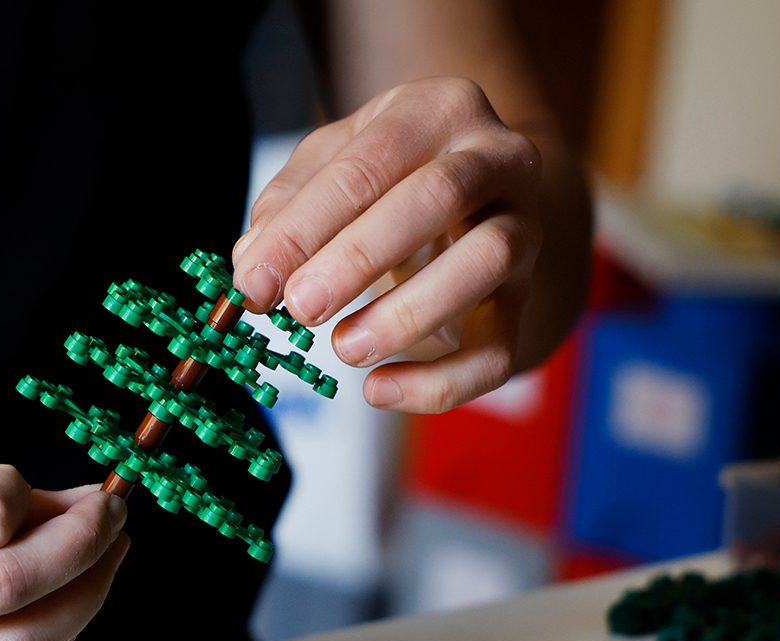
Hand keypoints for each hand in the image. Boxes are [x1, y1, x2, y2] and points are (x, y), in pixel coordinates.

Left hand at [233, 77, 544, 413]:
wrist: (475, 202)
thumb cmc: (390, 177)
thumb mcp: (334, 165)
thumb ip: (288, 208)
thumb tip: (254, 269)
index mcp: (438, 110)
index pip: (372, 160)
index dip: (308, 224)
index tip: (256, 281)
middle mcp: (496, 159)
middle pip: (438, 197)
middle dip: (361, 257)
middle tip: (301, 307)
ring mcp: (523, 228)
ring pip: (486, 264)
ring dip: (409, 313)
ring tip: (345, 349)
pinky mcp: (526, 300)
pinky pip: (499, 349)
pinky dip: (441, 381)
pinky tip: (380, 392)